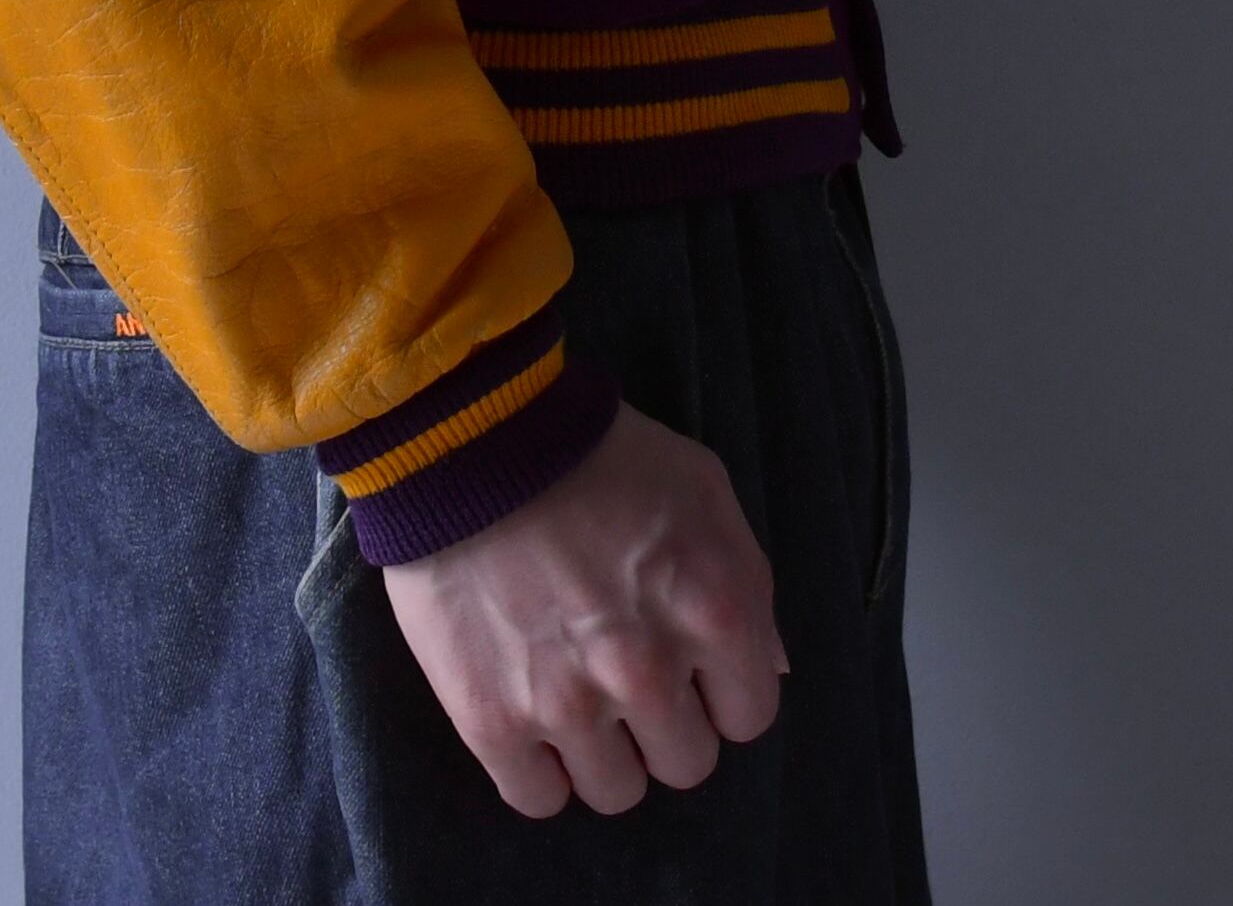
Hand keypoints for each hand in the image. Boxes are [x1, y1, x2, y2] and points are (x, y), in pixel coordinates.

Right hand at [383, 402, 786, 817]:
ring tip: (571, 689)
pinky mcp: (492, 720)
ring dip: (602, 750)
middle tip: (625, 671)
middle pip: (684, 763)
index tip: (688, 664)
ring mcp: (568, 704)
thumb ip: (746, 579)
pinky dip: (537, 770)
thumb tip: (767, 666)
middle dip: (663, 721)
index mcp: (713, 611)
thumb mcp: (700, 487)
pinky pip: (536, 798)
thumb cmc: (595, 451)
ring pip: (615, 791)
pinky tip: (527, 718)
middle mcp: (649, 673)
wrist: (464, 434)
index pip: (748, 715)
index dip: (719, 689)